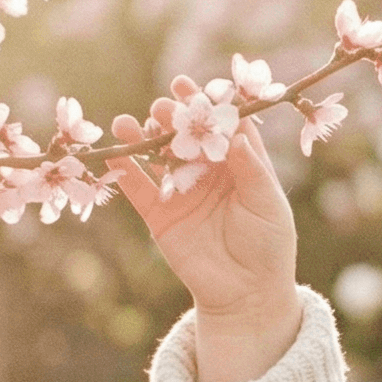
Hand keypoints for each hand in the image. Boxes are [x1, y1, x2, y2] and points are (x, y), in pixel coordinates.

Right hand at [113, 78, 300, 381]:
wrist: (247, 295)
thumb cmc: (269, 246)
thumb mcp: (267, 205)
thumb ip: (251, 169)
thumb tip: (236, 133)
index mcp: (240, 164)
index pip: (223, 127)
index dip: (209, 106)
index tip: (193, 87)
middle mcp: (208, 172)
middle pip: (187, 136)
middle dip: (174, 119)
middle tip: (163, 107)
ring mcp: (182, 192)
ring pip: (159, 157)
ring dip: (144, 139)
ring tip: (128, 123)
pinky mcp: (161, 216)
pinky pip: (138, 189)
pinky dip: (124, 171)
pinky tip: (112, 153)